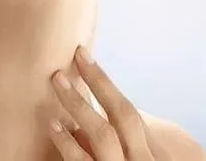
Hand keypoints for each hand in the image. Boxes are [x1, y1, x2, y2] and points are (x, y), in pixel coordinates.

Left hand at [47, 46, 172, 159]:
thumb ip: (123, 146)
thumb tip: (87, 124)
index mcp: (151, 153)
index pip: (129, 112)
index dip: (105, 83)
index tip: (82, 55)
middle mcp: (141, 160)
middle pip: (123, 115)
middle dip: (99, 82)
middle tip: (75, 55)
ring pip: (103, 135)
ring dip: (79, 105)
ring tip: (58, 81)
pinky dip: (68, 143)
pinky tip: (54, 125)